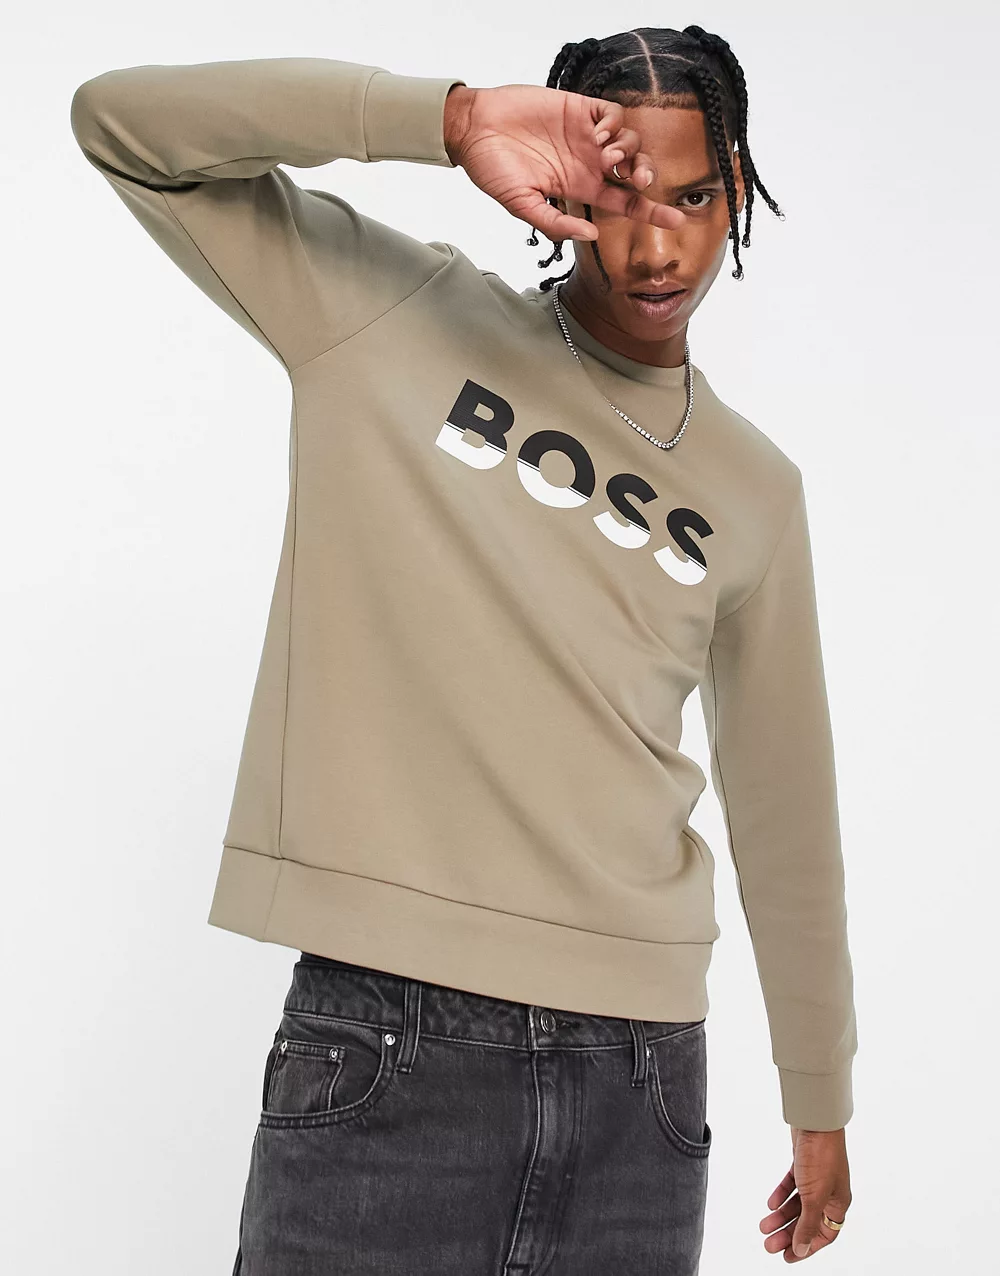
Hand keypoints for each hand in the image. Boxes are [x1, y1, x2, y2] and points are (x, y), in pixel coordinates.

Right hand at [443, 83, 684, 243]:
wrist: (474, 129)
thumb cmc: (492, 170)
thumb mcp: (522, 206)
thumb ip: (555, 222)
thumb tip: (590, 233)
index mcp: (579, 189)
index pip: (624, 203)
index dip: (652, 210)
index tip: (676, 220)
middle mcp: (588, 163)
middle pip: (634, 171)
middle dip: (646, 176)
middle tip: (638, 180)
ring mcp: (585, 135)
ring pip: (629, 142)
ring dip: (628, 151)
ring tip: (606, 156)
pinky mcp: (579, 108)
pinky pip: (612, 114)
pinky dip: (616, 124)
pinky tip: (601, 134)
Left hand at [760, 1127, 851, 1260]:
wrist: (816, 1120)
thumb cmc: (822, 1156)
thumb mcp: (814, 1197)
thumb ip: (807, 1225)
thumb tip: (802, 1249)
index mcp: (838, 1203)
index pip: (824, 1235)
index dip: (807, 1247)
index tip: (788, 1257)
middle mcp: (829, 1192)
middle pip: (807, 1221)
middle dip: (788, 1234)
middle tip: (769, 1244)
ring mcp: (816, 1178)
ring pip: (798, 1204)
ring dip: (781, 1216)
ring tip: (764, 1226)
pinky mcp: (804, 1164)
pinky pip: (792, 1185)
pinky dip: (781, 1194)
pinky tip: (770, 1204)